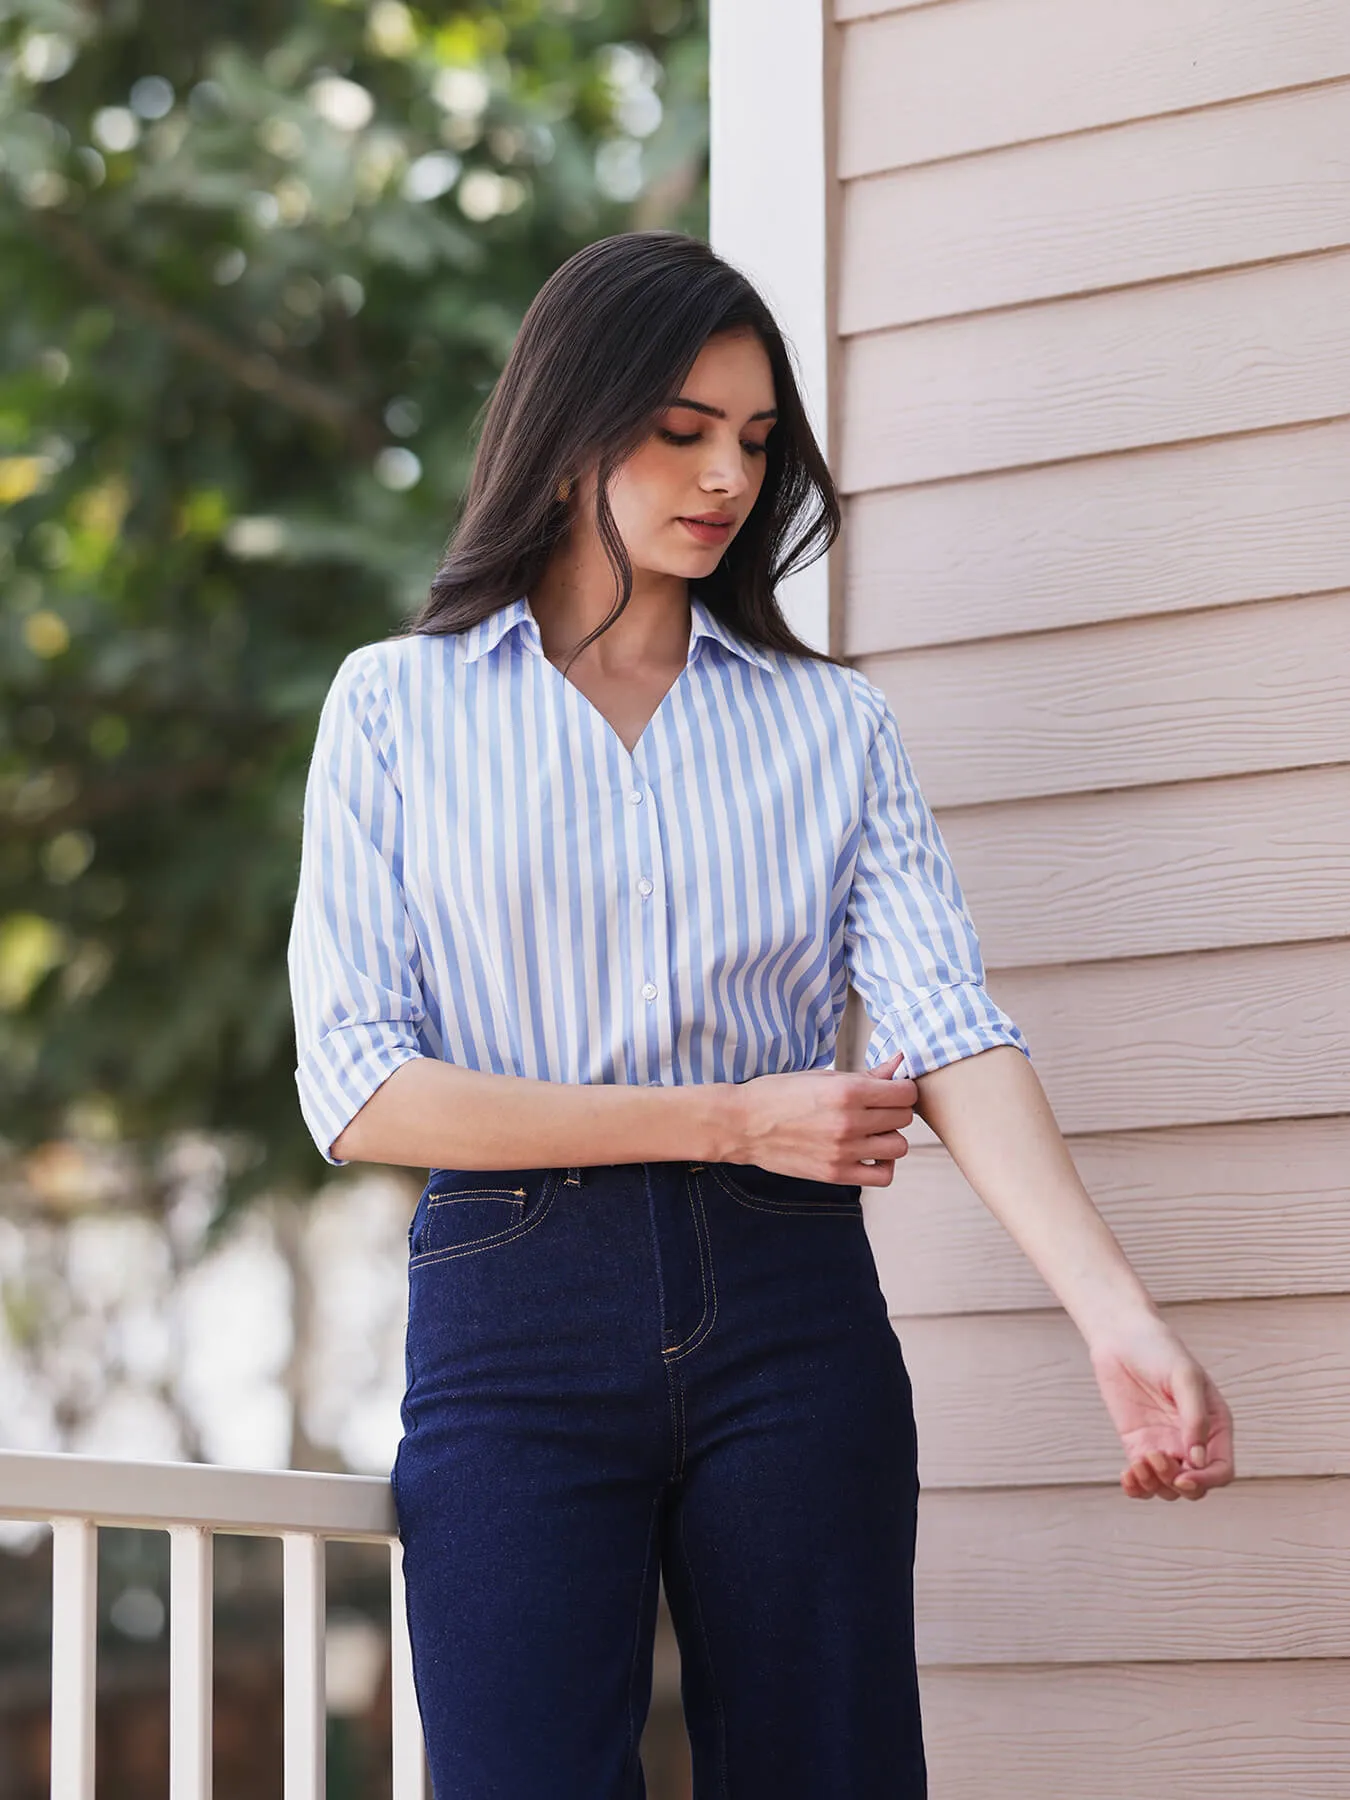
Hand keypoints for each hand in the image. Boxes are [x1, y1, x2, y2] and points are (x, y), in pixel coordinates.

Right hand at [727, 1050, 916, 1186]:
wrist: (742, 1124)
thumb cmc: (778, 1094)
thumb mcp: (822, 1076)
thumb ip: (866, 1074)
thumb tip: (898, 1063)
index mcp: (847, 1091)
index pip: (905, 1093)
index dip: (901, 1089)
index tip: (891, 1090)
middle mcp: (849, 1122)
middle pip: (904, 1118)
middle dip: (895, 1110)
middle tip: (876, 1108)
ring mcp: (843, 1151)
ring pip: (899, 1147)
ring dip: (890, 1137)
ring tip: (871, 1131)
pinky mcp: (836, 1173)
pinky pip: (883, 1176)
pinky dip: (882, 1165)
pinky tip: (868, 1153)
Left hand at [1089, 1318, 1235, 1500]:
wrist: (1121, 1337)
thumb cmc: (1159, 1350)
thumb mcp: (1185, 1378)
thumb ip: (1196, 1419)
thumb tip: (1198, 1461)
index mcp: (1215, 1426)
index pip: (1221, 1470)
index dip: (1206, 1480)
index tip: (1182, 1475)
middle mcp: (1193, 1441)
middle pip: (1196, 1486)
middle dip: (1178, 1485)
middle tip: (1156, 1459)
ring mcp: (1165, 1445)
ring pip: (1168, 1488)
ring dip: (1155, 1486)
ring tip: (1137, 1464)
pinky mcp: (1138, 1445)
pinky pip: (1142, 1479)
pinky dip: (1136, 1487)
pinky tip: (1127, 1476)